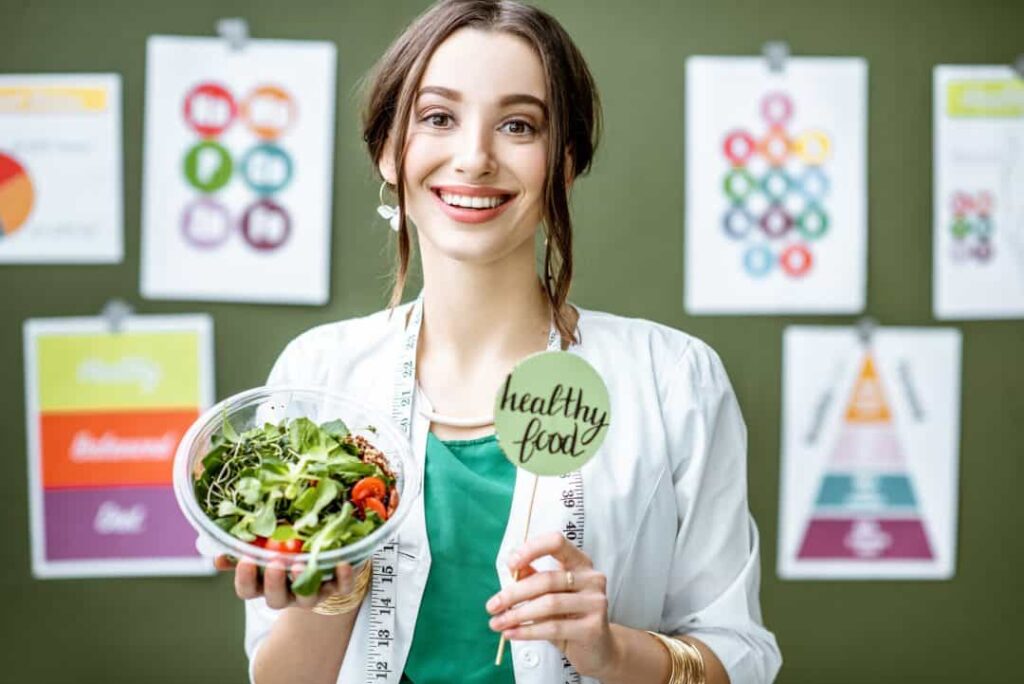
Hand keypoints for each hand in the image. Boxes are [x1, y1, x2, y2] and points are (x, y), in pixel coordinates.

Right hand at [214, 554, 363, 610]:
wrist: (325, 553)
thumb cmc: (287, 547)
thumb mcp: (264, 544)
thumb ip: (243, 547)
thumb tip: (219, 553)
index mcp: (265, 584)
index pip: (248, 590)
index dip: (245, 579)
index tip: (245, 560)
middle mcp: (288, 593)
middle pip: (275, 599)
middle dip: (273, 583)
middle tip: (273, 564)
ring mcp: (312, 592)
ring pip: (306, 598)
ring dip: (302, 582)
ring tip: (300, 565)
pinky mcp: (337, 587)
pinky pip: (341, 587)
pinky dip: (342, 577)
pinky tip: (342, 563)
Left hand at [485, 531, 616, 678]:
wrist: (597, 649)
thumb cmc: (569, 617)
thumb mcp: (549, 594)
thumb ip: (533, 577)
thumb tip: (512, 566)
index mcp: (580, 562)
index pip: (556, 542)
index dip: (532, 549)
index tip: (510, 564)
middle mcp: (592, 578)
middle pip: (547, 579)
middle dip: (514, 593)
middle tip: (492, 605)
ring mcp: (595, 602)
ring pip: (549, 604)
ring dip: (517, 615)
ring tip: (497, 623)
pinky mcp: (593, 628)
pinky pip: (553, 627)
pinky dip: (527, 631)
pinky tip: (511, 634)